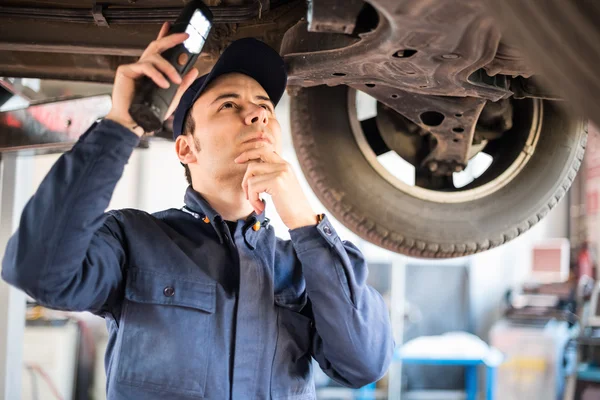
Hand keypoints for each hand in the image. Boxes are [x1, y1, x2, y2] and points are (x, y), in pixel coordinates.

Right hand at [106, 22, 199, 136]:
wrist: (133, 122)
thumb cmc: (149, 112)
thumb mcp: (171, 97)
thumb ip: (182, 84)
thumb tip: (194, 70)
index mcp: (152, 71)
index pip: (161, 50)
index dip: (168, 37)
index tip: (181, 33)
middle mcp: (143, 66)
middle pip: (157, 46)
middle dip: (171, 39)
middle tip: (184, 37)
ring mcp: (134, 68)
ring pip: (154, 57)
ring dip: (168, 67)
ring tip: (175, 80)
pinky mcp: (125, 71)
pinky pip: (145, 67)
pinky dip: (157, 75)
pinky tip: (163, 84)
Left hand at [234, 147, 316, 229]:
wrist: (303, 220)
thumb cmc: (291, 207)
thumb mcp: (281, 187)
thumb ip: (270, 176)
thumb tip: (250, 172)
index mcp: (285, 165)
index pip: (265, 148)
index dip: (249, 152)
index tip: (239, 160)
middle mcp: (284, 165)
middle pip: (256, 156)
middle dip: (244, 166)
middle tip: (242, 184)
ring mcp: (280, 172)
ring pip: (251, 175)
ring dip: (249, 192)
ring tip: (257, 204)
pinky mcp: (276, 182)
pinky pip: (253, 187)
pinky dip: (253, 200)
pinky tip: (261, 208)